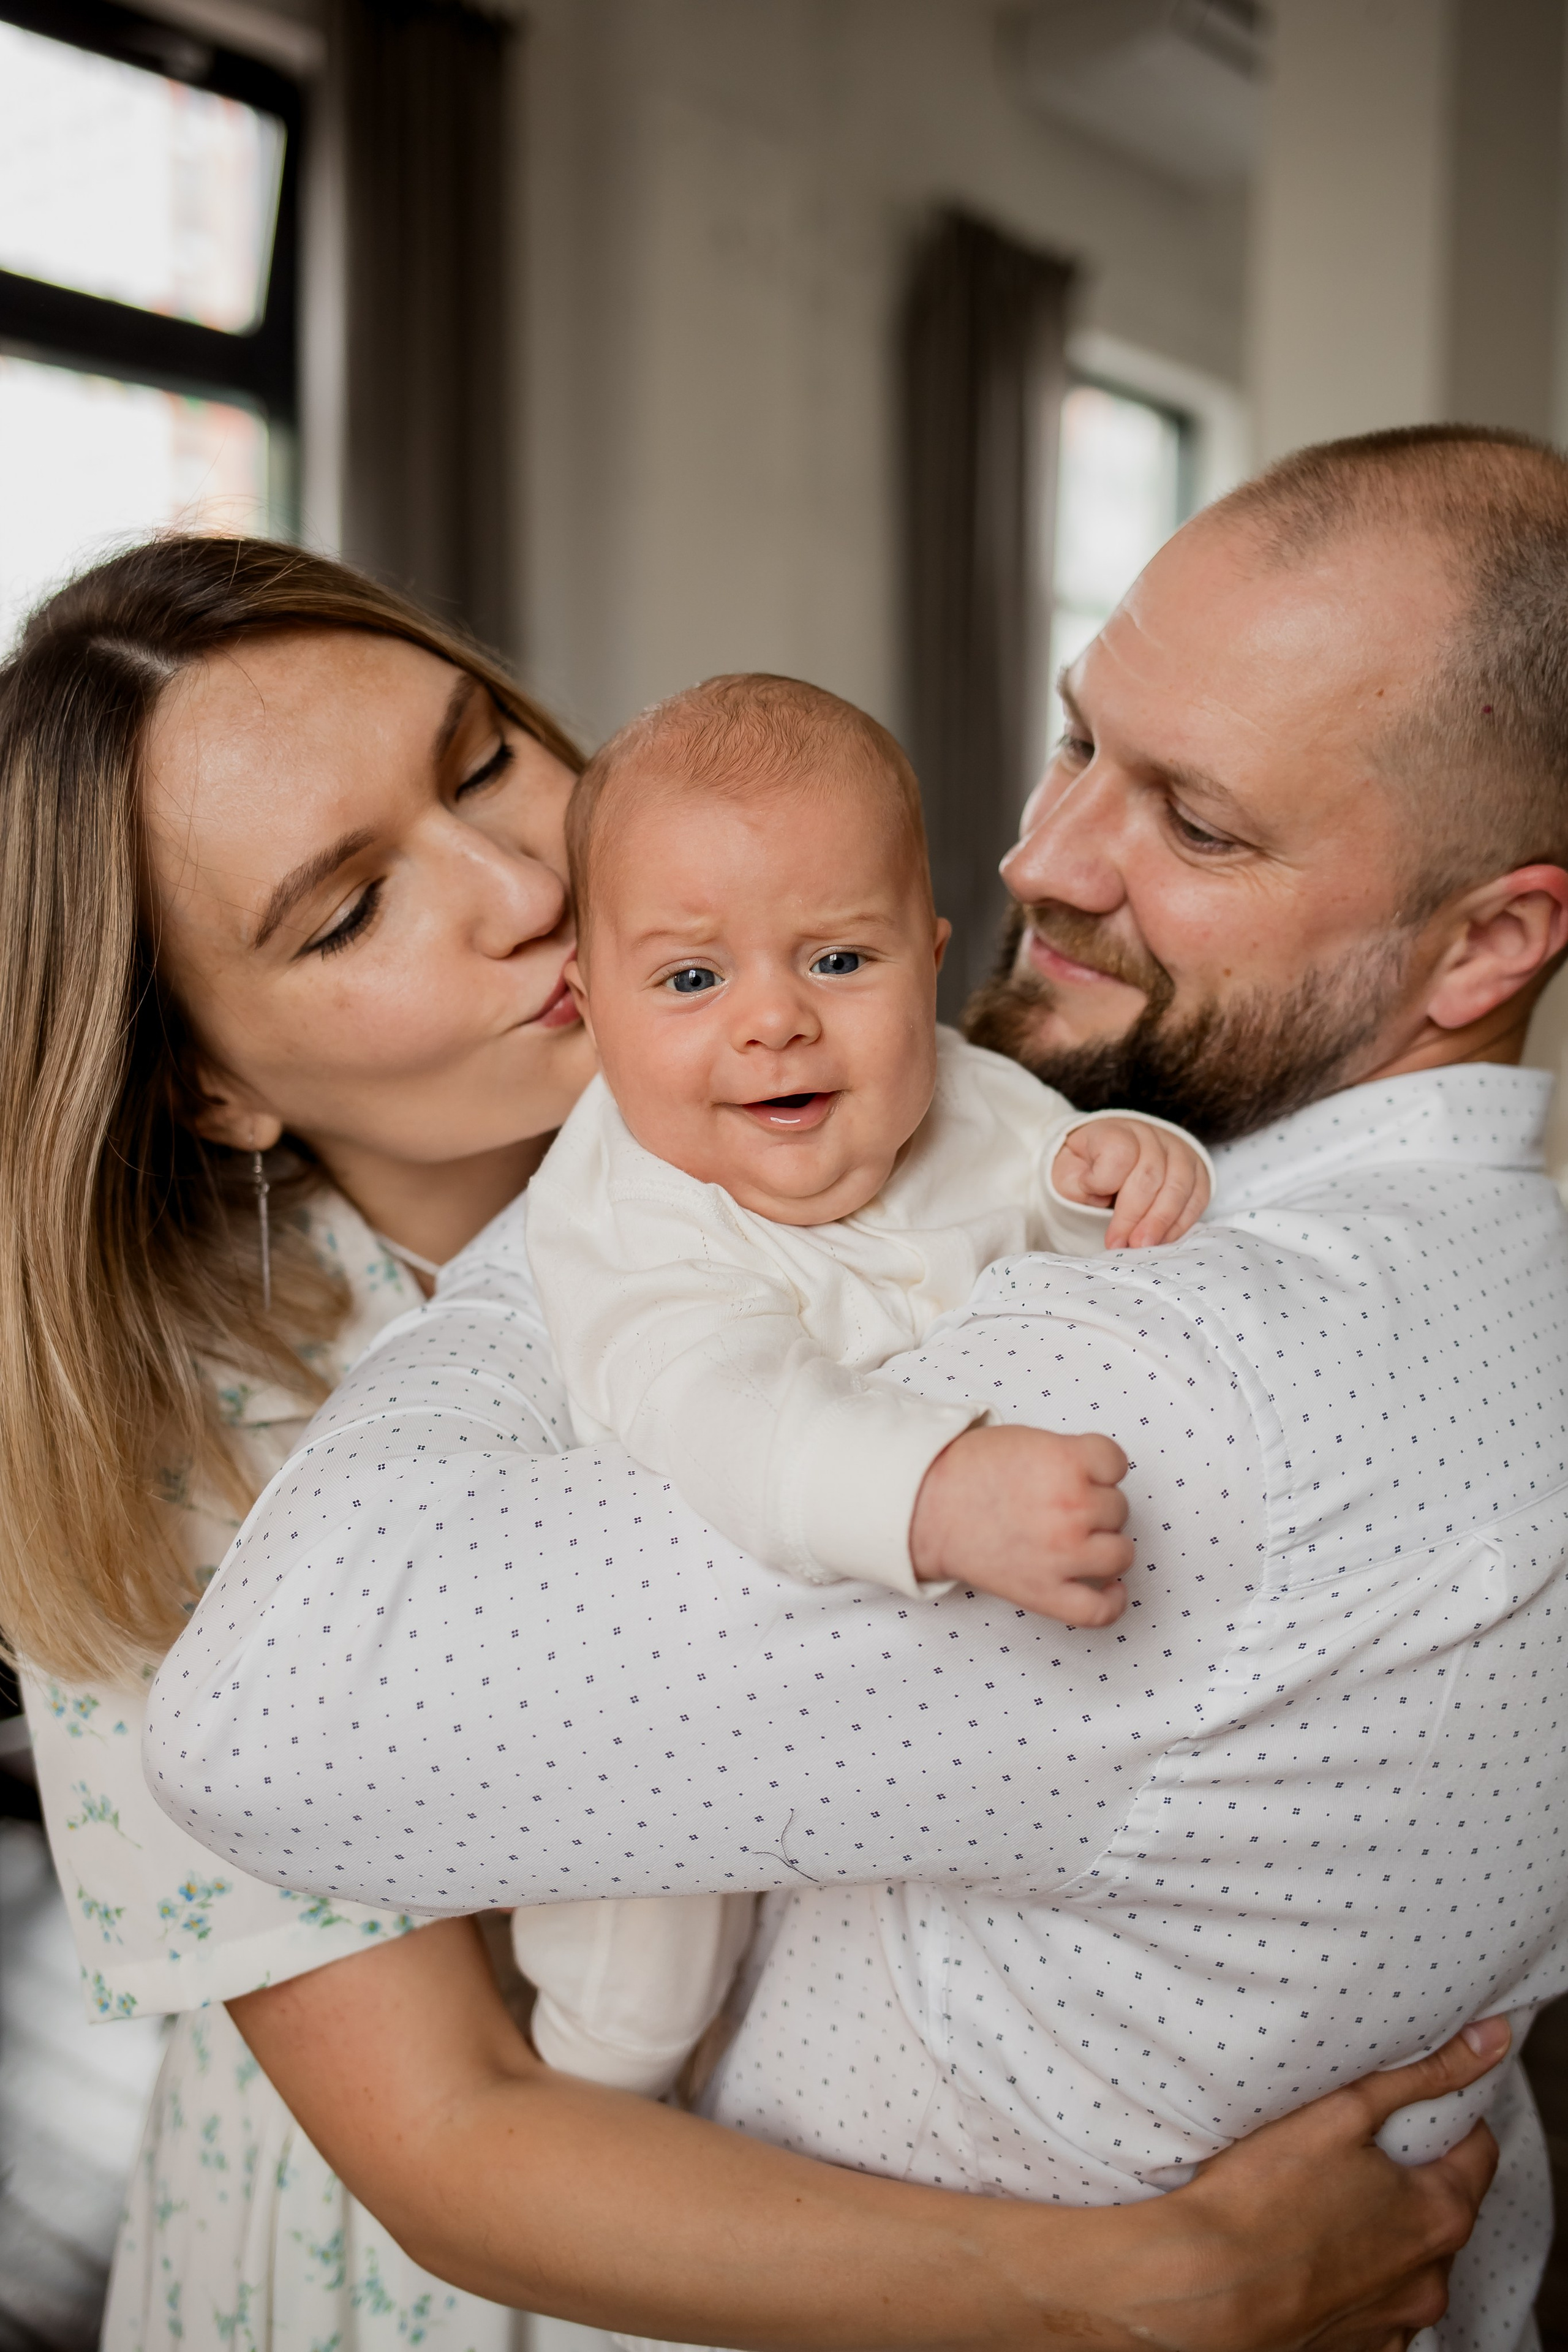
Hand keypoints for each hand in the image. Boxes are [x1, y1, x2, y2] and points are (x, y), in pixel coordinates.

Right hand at [910, 1423, 1131, 1621]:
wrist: (925, 1507)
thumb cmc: (968, 1471)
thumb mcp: (1028, 1441)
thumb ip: (1069, 1456)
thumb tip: (1100, 1479)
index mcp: (1065, 1462)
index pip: (1117, 1462)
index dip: (1102, 1468)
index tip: (1087, 1474)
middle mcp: (1070, 1508)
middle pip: (1118, 1507)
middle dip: (1095, 1504)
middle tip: (1061, 1505)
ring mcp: (1062, 1554)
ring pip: (1120, 1552)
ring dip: (1105, 1545)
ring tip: (1079, 1539)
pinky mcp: (1045, 1592)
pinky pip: (1100, 1609)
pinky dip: (1112, 1601)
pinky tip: (1110, 1588)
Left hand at [1054, 1117, 1210, 1248]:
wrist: (1112, 1152)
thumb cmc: (1088, 1167)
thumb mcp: (1068, 1171)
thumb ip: (1076, 1184)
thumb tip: (1100, 1198)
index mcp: (1116, 1131)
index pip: (1119, 1152)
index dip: (1104, 1180)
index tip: (1090, 1197)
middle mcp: (1152, 1137)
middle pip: (1150, 1175)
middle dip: (1134, 1216)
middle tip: (1121, 1245)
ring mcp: (1178, 1152)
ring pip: (1178, 1187)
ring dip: (1160, 1223)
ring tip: (1143, 1247)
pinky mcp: (1197, 1171)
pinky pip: (1198, 1197)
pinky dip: (1181, 1223)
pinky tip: (1162, 1240)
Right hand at [1107, 2013, 1509, 2351]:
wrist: (1205, 2282)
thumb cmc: (1266, 2194)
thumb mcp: (1345, 2113)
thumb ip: (1424, 2075)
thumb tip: (1491, 2040)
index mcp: (1439, 2215)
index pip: (1478, 2152)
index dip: (1449, 2120)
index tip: (1411, 2108)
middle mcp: (1431, 2279)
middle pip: (1443, 2208)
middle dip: (1410, 2177)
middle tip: (1356, 2151)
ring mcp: (1398, 2322)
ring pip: (1411, 2260)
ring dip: (1386, 2232)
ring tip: (1326, 2203)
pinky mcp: (1364, 2348)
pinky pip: (1380, 2303)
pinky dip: (1360, 2276)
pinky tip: (1315, 2251)